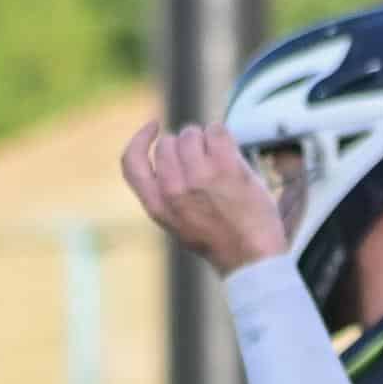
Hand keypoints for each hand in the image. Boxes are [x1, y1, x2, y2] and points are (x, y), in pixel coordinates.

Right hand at [121, 120, 287, 272]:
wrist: (251, 257)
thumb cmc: (217, 239)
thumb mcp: (177, 222)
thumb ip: (165, 191)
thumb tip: (166, 147)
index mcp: (157, 206)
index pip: (131, 162)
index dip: (140, 139)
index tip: (153, 127)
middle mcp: (173, 190)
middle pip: (167, 143)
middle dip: (183, 145)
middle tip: (204, 162)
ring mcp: (199, 178)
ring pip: (191, 134)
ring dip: (204, 140)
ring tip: (218, 161)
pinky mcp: (225, 168)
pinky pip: (215, 130)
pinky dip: (222, 136)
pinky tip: (229, 152)